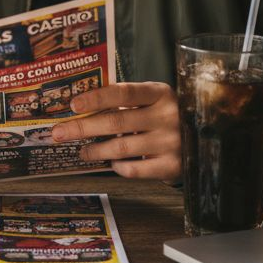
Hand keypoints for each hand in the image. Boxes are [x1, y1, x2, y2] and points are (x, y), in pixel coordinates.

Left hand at [50, 82, 180, 180]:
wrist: (203, 140)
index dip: (97, 98)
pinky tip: (112, 162)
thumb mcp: (152, 101)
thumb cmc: (163, 116)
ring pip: (121, 147)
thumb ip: (124, 101)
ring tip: (82, 151)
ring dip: (95, 150)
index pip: (124, 93)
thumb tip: (80, 108)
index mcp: (160, 93)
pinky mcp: (172, 166)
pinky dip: (118, 166)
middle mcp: (168, 116)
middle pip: (116, 122)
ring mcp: (171, 142)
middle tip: (59, 133)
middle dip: (83, 127)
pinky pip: (134, 169)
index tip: (74, 104)